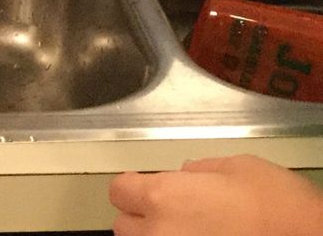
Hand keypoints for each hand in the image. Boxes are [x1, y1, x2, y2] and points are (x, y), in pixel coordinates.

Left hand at [109, 154, 322, 235]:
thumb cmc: (276, 204)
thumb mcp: (238, 167)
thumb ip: (200, 170)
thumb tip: (184, 174)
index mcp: (163, 197)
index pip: (119, 192)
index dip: (133, 187)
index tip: (145, 186)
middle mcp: (159, 233)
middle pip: (124, 227)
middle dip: (142, 218)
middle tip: (170, 213)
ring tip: (186, 232)